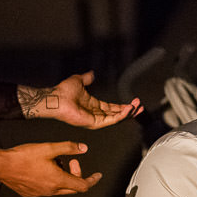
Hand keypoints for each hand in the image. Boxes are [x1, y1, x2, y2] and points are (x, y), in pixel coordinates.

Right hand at [0, 140, 102, 196]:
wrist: (1, 166)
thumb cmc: (22, 157)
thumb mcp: (49, 148)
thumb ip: (68, 148)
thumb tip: (82, 148)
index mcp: (58, 180)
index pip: (82, 185)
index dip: (92, 180)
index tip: (97, 175)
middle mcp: (51, 190)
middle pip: (72, 188)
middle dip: (76, 174)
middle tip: (71, 161)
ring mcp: (40, 194)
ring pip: (59, 188)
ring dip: (63, 177)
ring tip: (55, 162)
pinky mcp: (30, 194)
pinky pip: (46, 190)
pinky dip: (51, 181)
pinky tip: (43, 169)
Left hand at [21, 71, 142, 128]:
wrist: (56, 98)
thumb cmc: (63, 91)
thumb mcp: (78, 80)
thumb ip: (86, 78)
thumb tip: (91, 74)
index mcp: (93, 105)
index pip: (112, 108)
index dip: (123, 106)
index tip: (134, 102)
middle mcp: (95, 113)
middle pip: (117, 114)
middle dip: (130, 111)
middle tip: (141, 107)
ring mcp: (95, 119)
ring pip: (116, 118)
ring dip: (128, 113)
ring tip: (138, 107)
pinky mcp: (93, 123)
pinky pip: (110, 120)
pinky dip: (120, 116)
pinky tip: (128, 110)